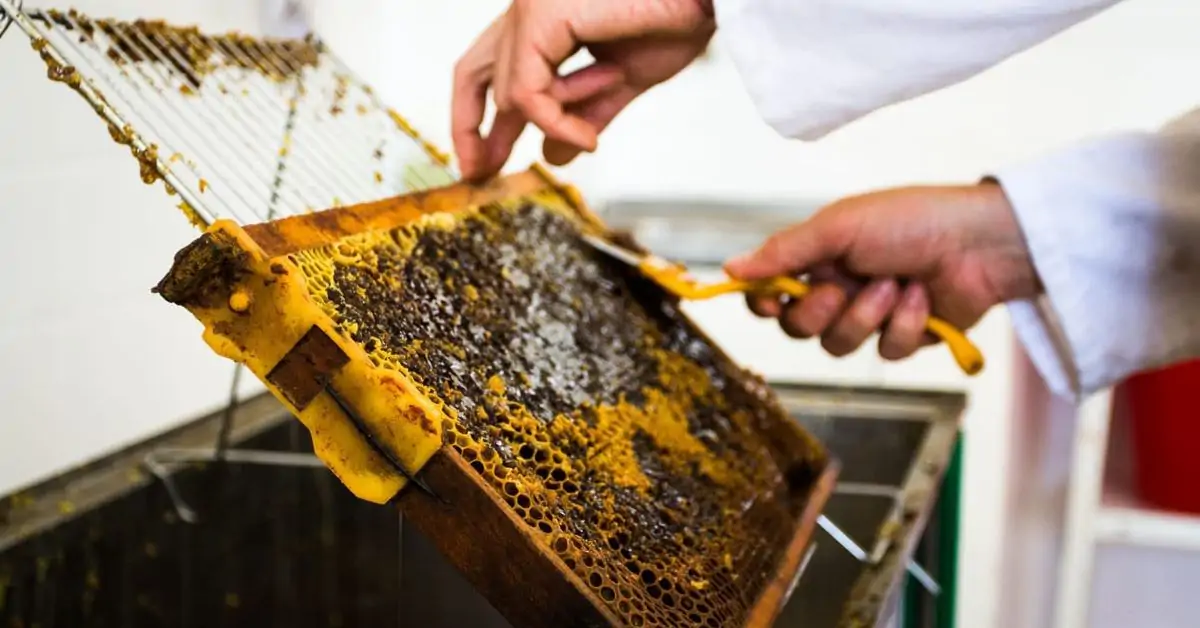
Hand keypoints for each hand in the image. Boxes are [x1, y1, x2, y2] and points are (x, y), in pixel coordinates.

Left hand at [452, 0, 715, 180]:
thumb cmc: (676, 20)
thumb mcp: (621, 82)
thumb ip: (583, 113)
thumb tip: (553, 154)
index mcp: (547, 20)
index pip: (492, 70)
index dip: (478, 119)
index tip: (484, 163)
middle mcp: (531, 8)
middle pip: (473, 73)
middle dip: (470, 127)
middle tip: (478, 173)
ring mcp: (532, 7)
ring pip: (511, 91)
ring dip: (555, 123)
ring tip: (592, 135)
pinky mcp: (541, 15)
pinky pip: (528, 91)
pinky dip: (555, 121)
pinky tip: (587, 135)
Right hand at [724, 181, 1040, 360]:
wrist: (980, 242)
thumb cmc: (912, 219)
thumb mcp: (839, 226)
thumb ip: (784, 251)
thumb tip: (730, 268)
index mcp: (818, 259)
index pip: (771, 294)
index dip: (765, 303)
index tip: (770, 300)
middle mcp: (839, 289)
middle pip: (799, 329)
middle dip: (820, 311)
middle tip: (843, 287)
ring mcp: (871, 316)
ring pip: (839, 345)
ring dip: (868, 315)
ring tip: (897, 284)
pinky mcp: (906, 337)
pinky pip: (887, 351)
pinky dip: (906, 324)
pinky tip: (923, 297)